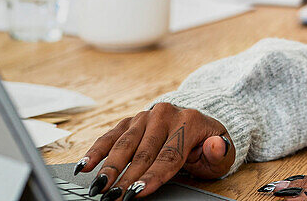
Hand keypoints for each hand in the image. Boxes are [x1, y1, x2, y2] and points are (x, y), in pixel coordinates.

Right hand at [76, 103, 234, 199]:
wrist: (198, 123)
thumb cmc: (208, 144)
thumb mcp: (222, 152)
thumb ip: (219, 152)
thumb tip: (215, 146)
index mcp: (189, 121)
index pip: (168, 155)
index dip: (152, 176)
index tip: (136, 193)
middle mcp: (165, 114)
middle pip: (143, 152)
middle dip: (127, 178)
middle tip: (113, 198)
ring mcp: (144, 116)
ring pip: (124, 144)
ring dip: (109, 167)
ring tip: (98, 187)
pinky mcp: (129, 121)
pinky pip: (109, 136)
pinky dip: (96, 152)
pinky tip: (84, 166)